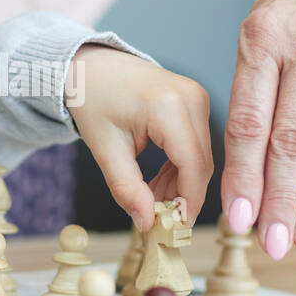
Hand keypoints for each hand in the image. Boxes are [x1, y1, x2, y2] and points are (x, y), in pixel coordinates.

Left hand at [68, 45, 212, 229]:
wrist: (92, 67)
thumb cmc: (93, 99)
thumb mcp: (105, 148)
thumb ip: (126, 188)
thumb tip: (147, 223)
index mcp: (168, 106)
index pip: (194, 166)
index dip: (188, 202)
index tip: (174, 229)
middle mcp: (192, 98)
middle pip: (202, 164)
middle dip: (182, 196)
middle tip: (157, 217)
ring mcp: (198, 97)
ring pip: (203, 158)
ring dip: (181, 184)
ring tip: (150, 197)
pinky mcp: (197, 102)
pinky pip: (198, 145)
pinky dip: (181, 168)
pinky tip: (159, 180)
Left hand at [222, 0, 295, 258]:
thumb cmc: (291, 1)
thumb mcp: (257, 32)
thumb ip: (254, 94)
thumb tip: (248, 176)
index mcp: (262, 38)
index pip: (249, 124)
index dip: (244, 179)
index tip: (240, 222)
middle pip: (293, 141)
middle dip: (283, 202)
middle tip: (275, 245)